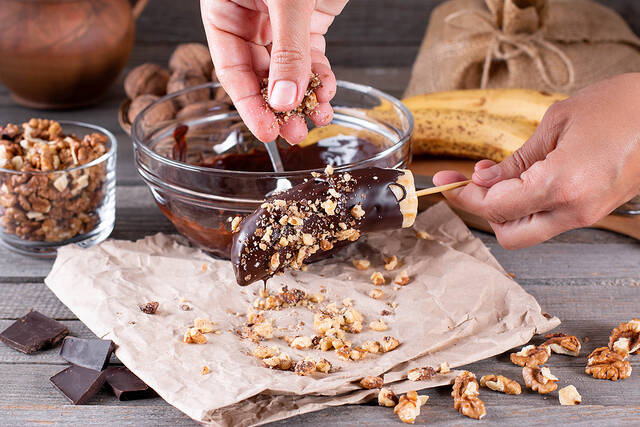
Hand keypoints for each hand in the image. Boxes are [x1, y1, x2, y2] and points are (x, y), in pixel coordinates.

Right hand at [201, 0, 346, 143]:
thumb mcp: (286, 0)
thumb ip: (287, 49)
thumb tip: (284, 99)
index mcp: (225, 10)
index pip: (231, 69)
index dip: (249, 104)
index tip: (266, 131)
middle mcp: (250, 19)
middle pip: (260, 77)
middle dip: (281, 107)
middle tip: (294, 132)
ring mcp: (280, 22)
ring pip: (289, 72)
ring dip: (305, 97)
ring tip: (318, 117)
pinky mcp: (308, 21)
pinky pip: (311, 57)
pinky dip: (320, 77)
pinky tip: (326, 92)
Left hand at [433, 73, 639, 248]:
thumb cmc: (618, 107)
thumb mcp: (554, 125)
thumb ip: (514, 160)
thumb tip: (482, 178)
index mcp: (562, 185)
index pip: (495, 207)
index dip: (464, 197)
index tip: (445, 183)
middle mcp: (574, 210)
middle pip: (509, 235)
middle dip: (484, 212)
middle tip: (472, 184)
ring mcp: (587, 215)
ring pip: (529, 231)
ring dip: (505, 210)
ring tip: (498, 176)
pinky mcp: (594, 212)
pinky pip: (548, 220)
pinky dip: (528, 206)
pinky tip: (523, 179)